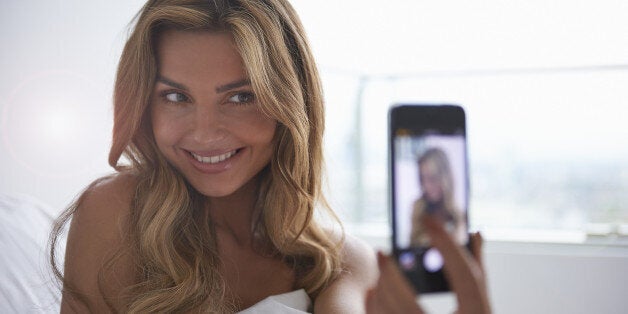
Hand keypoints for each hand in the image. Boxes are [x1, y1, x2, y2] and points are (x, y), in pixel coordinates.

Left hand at [366, 216, 490, 313]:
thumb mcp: (481, 304)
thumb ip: (477, 270)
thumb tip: (475, 232)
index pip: (466, 279)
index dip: (449, 246)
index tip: (429, 218)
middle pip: (413, 308)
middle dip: (393, 278)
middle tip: (381, 252)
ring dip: (381, 295)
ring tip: (379, 270)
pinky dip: (378, 310)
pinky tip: (374, 292)